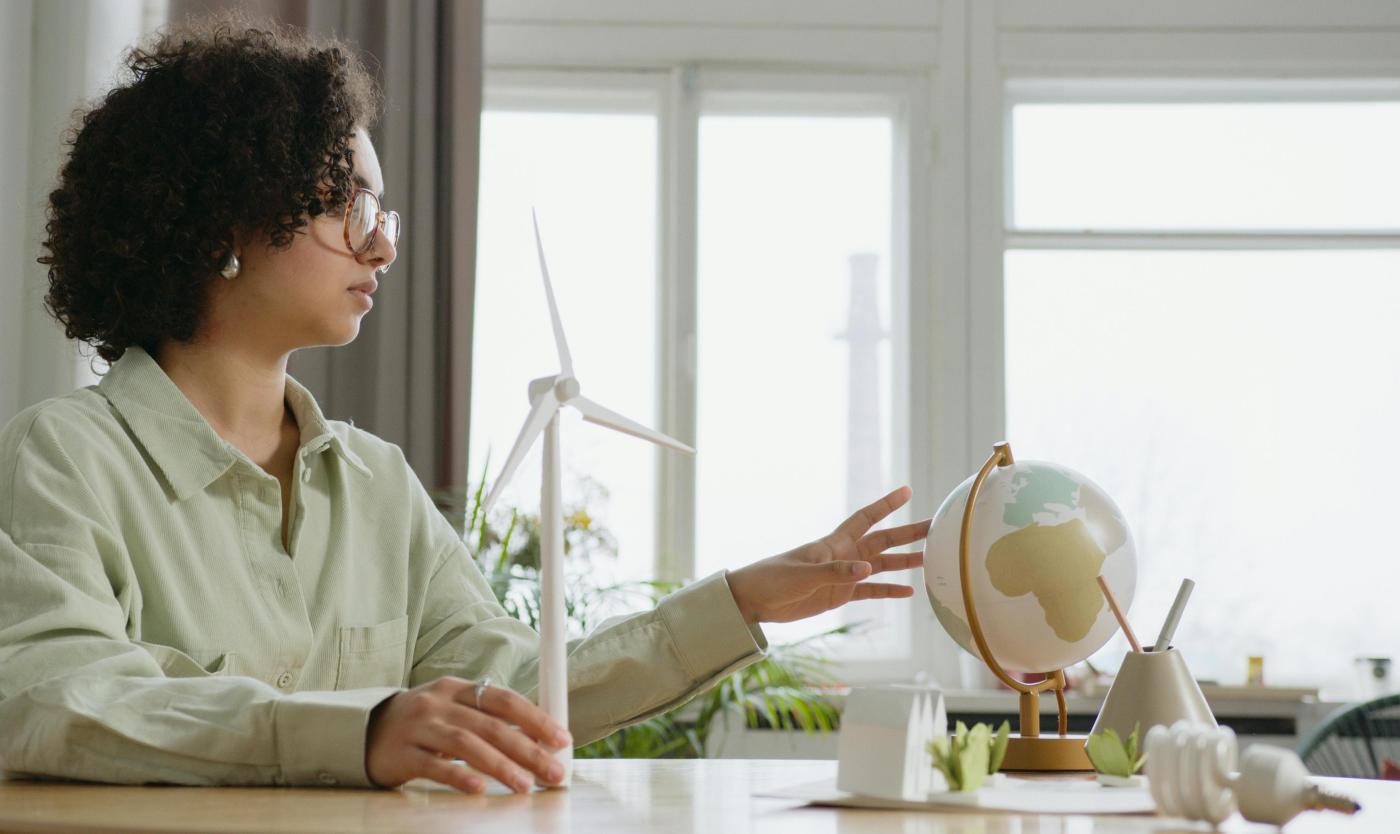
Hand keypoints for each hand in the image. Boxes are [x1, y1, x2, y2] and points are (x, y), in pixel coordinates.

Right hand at [365, 676, 572, 792]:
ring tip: (525, 784)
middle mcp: (438, 703)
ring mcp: (418, 728)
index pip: (504, 699)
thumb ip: (487, 719)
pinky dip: (459, 777)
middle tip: (553, 771)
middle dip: (528, 749)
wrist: (362, 731)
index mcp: (456, 688)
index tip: (562, 739)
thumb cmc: (420, 723)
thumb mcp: (452, 709)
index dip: (536, 719)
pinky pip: (434, 767)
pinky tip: (480, 789)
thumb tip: (536, 740)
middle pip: (491, 725)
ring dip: (501, 765)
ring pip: (466, 744)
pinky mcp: (401, 754)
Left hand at [726, 486, 929, 623]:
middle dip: (907, 533)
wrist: (754, 600)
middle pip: (882, 541)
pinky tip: (908, 592)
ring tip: (929, 560)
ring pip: (881, 565)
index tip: (908, 491)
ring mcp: (843, 575)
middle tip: (934, 528)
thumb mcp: (803, 576)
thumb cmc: (773, 579)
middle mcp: (843, 555)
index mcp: (833, 543)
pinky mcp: (839, 594)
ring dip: (903, 563)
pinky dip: (889, 591)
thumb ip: (835, 572)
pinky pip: (870, 590)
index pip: (866, 518)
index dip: (886, 504)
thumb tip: (867, 569)